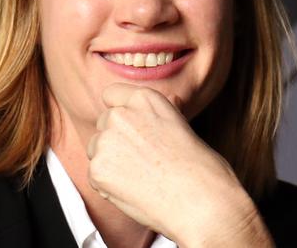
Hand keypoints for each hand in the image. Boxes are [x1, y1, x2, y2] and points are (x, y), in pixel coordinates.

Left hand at [86, 83, 273, 246]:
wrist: (202, 202)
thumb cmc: (201, 169)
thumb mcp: (184, 126)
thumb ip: (163, 113)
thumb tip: (172, 100)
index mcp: (144, 99)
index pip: (112, 95)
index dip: (121, 112)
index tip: (131, 129)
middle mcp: (121, 114)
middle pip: (103, 123)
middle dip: (115, 139)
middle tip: (142, 161)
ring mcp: (107, 141)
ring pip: (96, 149)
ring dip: (110, 162)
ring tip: (141, 177)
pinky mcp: (98, 169)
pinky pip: (94, 176)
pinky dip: (108, 186)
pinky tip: (134, 191)